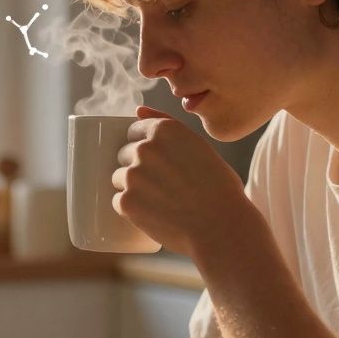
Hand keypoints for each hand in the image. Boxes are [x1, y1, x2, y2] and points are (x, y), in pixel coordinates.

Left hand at [112, 106, 252, 257]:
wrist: (221, 227)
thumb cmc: (218, 188)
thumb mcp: (199, 147)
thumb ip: (168, 125)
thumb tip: (137, 110)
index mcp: (164, 130)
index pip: (133, 132)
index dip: (145, 148)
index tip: (157, 163)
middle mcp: (145, 148)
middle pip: (124, 155)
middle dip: (138, 169)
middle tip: (163, 187)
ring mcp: (132, 175)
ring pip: (119, 178)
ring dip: (131, 189)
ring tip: (158, 202)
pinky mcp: (126, 201)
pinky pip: (118, 202)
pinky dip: (130, 209)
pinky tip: (151, 214)